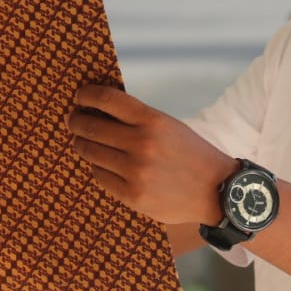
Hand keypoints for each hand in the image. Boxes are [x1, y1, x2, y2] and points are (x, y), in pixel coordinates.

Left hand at [68, 84, 230, 225]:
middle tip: (73, 120)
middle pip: (91, 127)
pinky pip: (100, 175)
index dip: (87, 95)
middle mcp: (142, 144)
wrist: (217, 190)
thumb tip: (98, 110)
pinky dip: (97, 167)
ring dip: (82, 144)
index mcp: (153, 120)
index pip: (107, 99)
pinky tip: (101, 163)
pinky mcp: (131, 195)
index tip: (79, 96)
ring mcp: (135, 171)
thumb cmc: (190, 154)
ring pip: (91, 152)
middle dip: (77, 122)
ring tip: (82, 141)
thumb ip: (138, 119)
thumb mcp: (169, 126)